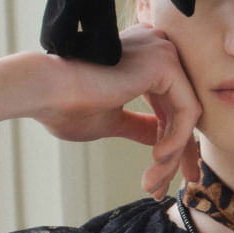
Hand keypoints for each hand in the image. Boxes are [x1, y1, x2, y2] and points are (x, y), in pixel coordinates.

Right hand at [26, 31, 203, 198]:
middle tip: (181, 185)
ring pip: (186, 114)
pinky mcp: (165, 63)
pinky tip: (157, 158)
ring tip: (152, 181)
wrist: (46, 91)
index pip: (170, 103)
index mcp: (142, 57)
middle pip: (182, 109)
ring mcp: (162, 51)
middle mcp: (156, 47)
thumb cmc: (67, 106)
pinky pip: (187, 111)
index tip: (171, 175)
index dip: (174, 142)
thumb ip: (141, 125)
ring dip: (173, 154)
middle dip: (181, 152)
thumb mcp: (112, 120)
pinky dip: (176, 140)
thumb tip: (162, 139)